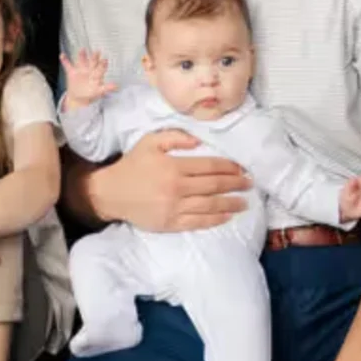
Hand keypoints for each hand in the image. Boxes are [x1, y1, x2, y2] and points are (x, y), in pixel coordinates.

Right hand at [59, 49, 117, 108]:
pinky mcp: (72, 72)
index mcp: (97, 75)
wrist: (79, 97)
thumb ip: (107, 88)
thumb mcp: (99, 91)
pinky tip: (62, 55)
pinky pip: (68, 65)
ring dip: (82, 56)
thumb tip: (117, 86)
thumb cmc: (91, 93)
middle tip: (97, 52)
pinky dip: (65, 60)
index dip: (103, 65)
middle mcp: (90, 70)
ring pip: (81, 61)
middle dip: (94, 57)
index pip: (101, 68)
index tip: (105, 60)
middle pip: (92, 62)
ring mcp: (81, 70)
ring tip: (82, 50)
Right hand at [91, 129, 250, 231]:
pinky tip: (227, 216)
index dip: (229, 167)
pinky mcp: (169, 223)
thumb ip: (175, 137)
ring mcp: (174, 208)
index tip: (241, 169)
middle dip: (235, 184)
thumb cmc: (132, 165)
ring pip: (210, 205)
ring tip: (244, 202)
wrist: (111, 193)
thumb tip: (199, 141)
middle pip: (214, 186)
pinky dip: (215, 219)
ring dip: (231, 203)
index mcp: (173, 166)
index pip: (209, 166)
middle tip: (249, 184)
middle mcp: (176, 188)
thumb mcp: (150, 142)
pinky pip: (198, 222)